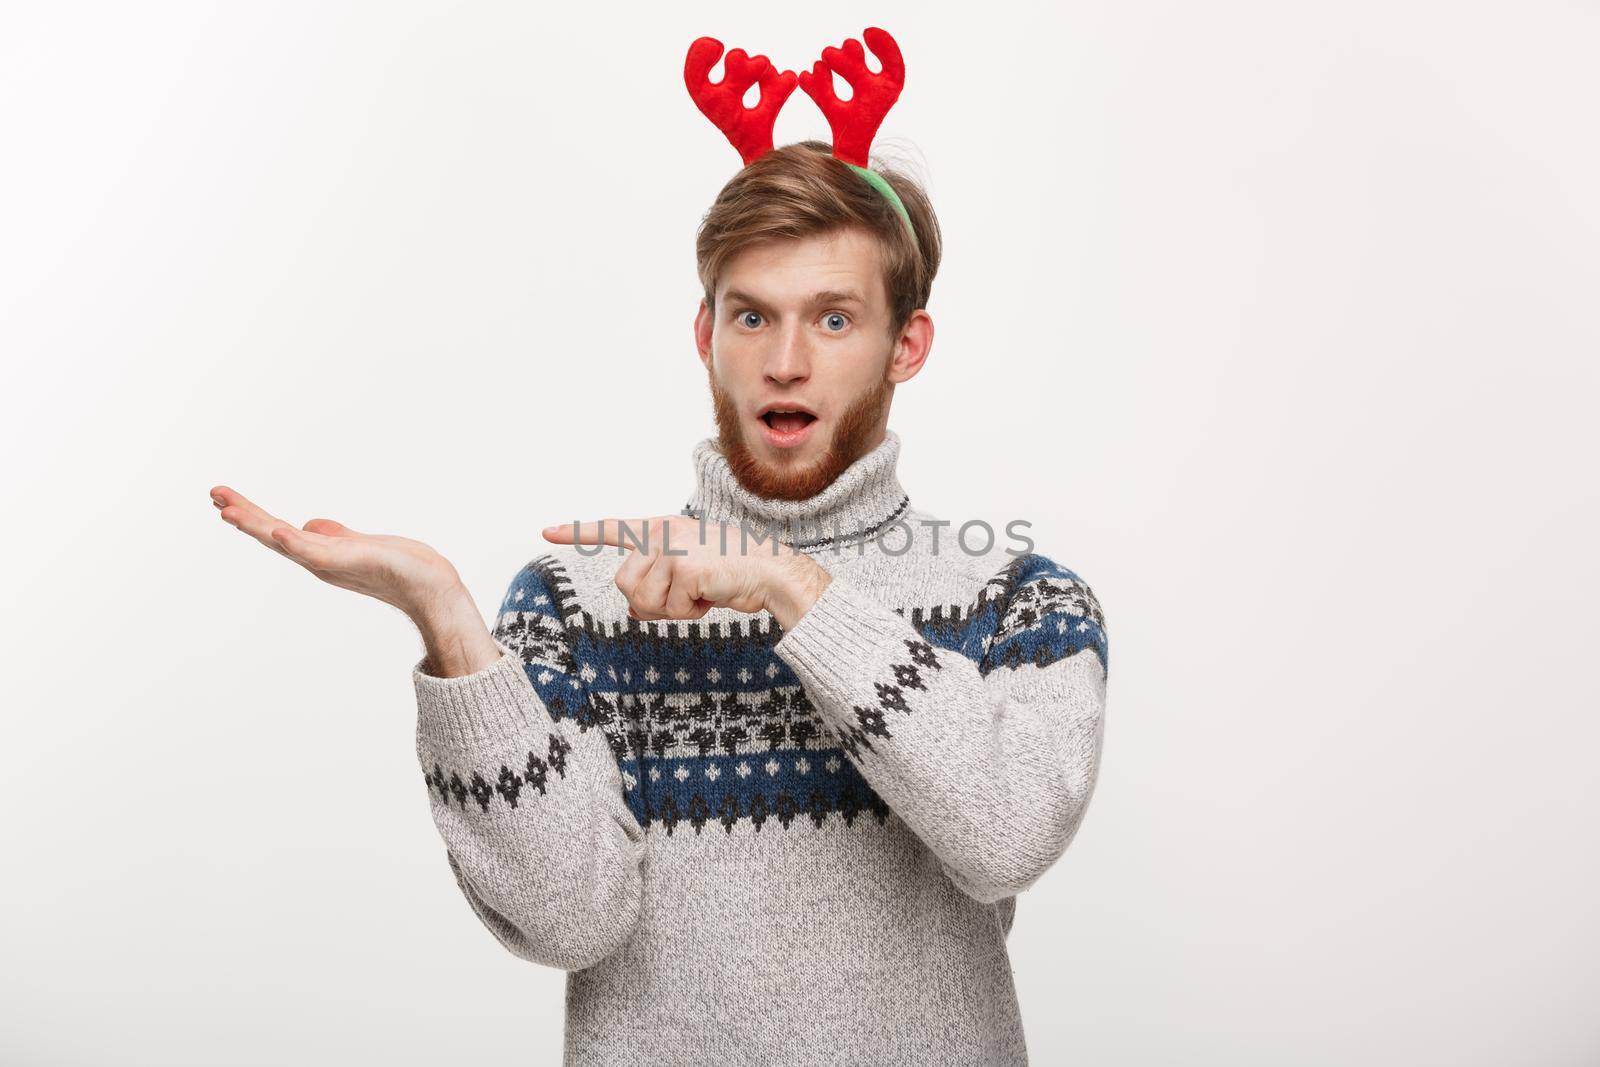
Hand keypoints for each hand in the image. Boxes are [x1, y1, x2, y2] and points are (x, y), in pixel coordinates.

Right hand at [208, 484, 466, 622]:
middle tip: (214, 494)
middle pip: (273, 535)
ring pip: (287, 543)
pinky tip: (280, 531)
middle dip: (244, 516)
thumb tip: (309, 526)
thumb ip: (333, 536)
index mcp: (320, 553)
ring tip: (230, 510)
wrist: (430, 587)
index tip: (224, 498)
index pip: (277, 531)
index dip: (251, 516)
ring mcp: (333, 563)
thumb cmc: (398, 568)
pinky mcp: (352, 562)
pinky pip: (320, 553)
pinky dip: (299, 543)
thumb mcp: (359, 545)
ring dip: (258, 527)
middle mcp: (320, 561)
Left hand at [542, 514, 830, 629]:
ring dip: (670, 610)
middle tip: (688, 596)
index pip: (613, 530)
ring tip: (700, 593)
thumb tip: (633, 612)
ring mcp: (672, 548)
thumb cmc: (732, 574)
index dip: (577, 532)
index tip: (545, 531)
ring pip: (641, 600)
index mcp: (662, 529)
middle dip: (653, 603)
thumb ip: (657, 585)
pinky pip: (669, 609)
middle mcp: (662, 533)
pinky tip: (710, 595)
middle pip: (625, 585)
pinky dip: (690, 613)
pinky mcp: (684, 568)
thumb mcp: (687, 577)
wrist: (770, 572)